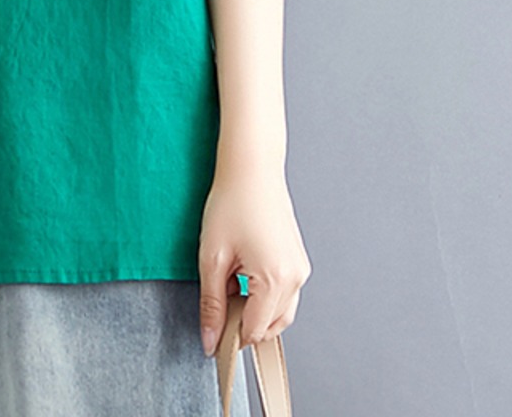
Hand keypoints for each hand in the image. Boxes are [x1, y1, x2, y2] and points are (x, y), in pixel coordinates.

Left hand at [196, 163, 311, 356]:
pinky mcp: (299, 261)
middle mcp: (295, 278)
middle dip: (244, 324)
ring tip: (229, 283)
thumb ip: (212, 304)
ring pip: (280, 313)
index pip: (254, 330)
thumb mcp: (212, 257)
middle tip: (217, 303)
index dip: (230, 335)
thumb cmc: (231, 204)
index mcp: (275, 279)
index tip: (211, 332)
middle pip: (270, 326)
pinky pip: (285, 294)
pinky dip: (265, 296)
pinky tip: (242, 274)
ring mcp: (300, 270)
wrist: (251, 170)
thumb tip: (211, 341)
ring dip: (255, 311)